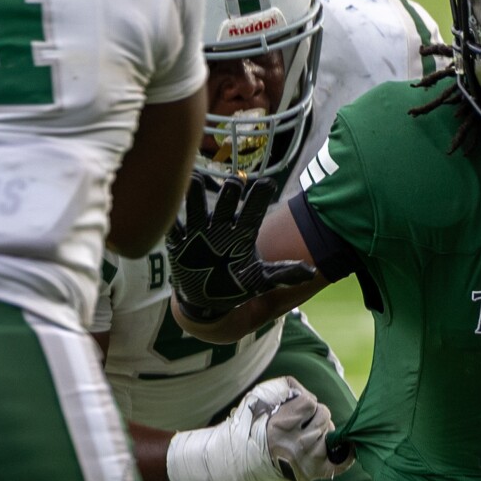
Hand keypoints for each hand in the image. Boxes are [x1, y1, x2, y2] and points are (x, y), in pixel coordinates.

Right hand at [166, 175, 314, 321]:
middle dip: (229, 193)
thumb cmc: (235, 285)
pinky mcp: (177, 244)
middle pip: (225, 202)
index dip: (260, 197)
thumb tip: (311, 272)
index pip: (253, 211)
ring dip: (194, 194)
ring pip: (195, 206)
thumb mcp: (259, 280)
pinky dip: (170, 220)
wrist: (206, 299)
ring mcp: (197, 233)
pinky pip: (172, 228)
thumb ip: (283, 274)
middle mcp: (220, 227)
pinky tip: (168, 210)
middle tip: (234, 186)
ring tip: (194, 180)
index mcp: (241, 233)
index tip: (267, 185)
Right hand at [251, 376, 353, 480]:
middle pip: (324, 416)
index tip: (297, 410)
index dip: (306, 404)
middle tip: (304, 423)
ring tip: (309, 436)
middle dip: (317, 416)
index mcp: (280, 425)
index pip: (310, 402)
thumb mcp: (260, 402)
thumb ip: (285, 389)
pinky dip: (345, 453)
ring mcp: (308, 460)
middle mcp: (296, 444)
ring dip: (324, 432)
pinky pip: (341, 461)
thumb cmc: (257, 429)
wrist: (249, 464)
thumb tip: (304, 389)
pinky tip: (343, 447)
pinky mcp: (316, 472)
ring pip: (331, 434)